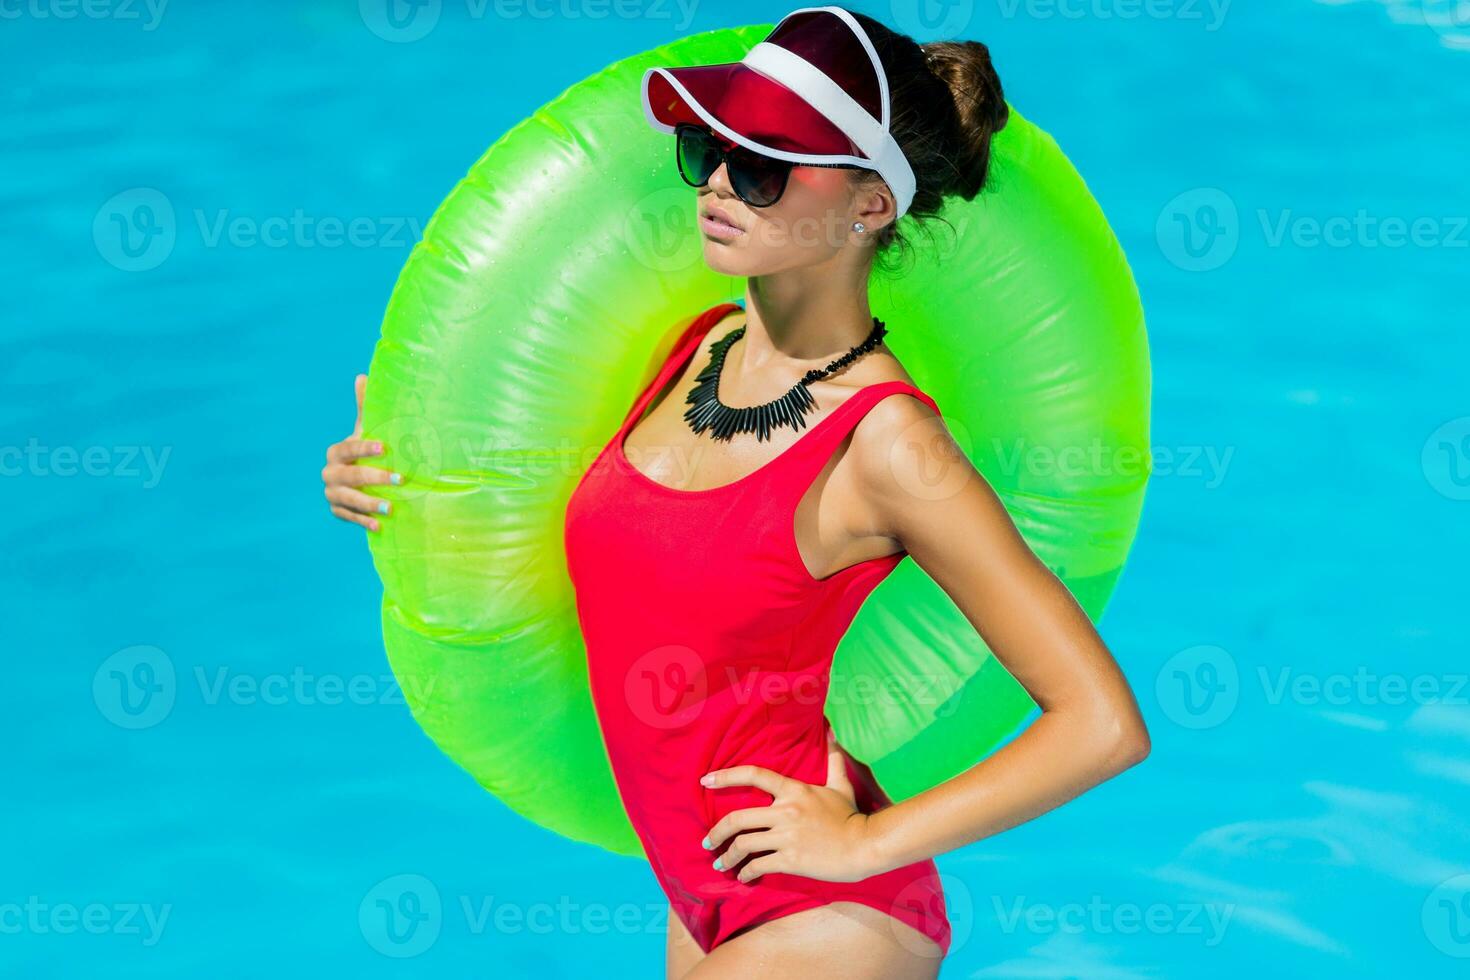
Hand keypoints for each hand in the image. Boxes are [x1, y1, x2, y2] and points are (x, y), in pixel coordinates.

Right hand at [321, 373, 399, 531]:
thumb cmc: (365, 450)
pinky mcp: (337, 511)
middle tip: (402, 479)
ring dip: (369, 504)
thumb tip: (362, 375)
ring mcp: (332, 494)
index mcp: (336, 452)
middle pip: (351, 476)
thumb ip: (364, 406)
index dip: (365, 448)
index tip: (385, 448)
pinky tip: (380, 526)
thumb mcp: (365, 429)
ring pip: (348, 500)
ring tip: (391, 508)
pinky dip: (363, 522)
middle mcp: (330, 473)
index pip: (349, 449)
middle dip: (376, 478)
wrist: (355, 479)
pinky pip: (348, 518)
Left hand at [700, 735, 883, 884]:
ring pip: (744, 845)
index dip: (726, 776)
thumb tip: (832, 733)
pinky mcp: (791, 860)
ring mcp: (787, 836)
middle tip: (707, 841)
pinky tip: (743, 877)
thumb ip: (833, 760)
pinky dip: (747, 873)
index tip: (705, 781)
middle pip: (737, 818)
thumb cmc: (851, 816)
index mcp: (794, 790)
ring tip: (721, 863)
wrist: (864, 846)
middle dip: (717, 832)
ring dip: (728, 857)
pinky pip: (759, 866)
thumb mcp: (841, 785)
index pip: (754, 775)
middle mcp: (786, 811)